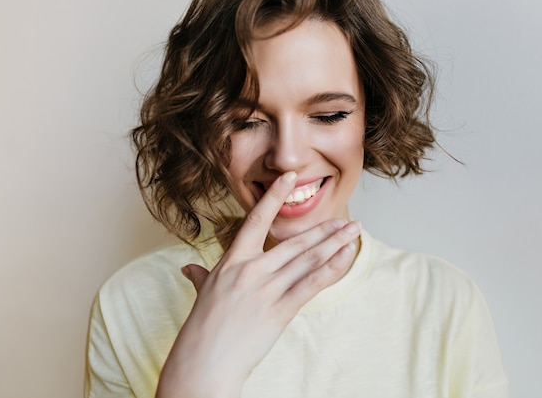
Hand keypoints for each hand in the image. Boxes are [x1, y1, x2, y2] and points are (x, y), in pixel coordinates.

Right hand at [156, 171, 360, 397]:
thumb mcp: (201, 295)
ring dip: (336, 243)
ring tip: (353, 231)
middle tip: (346, 220)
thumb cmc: (201, 329)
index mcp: (232, 261)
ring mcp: (267, 289)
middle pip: (295, 242)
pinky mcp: (280, 310)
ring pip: (309, 259)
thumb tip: (188, 269)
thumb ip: (200, 277)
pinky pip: (312, 283)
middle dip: (325, 230)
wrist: (203, 362)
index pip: (256, 220)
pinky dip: (333, 267)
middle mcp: (251, 270)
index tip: (291, 178)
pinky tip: (347, 255)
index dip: (274, 196)